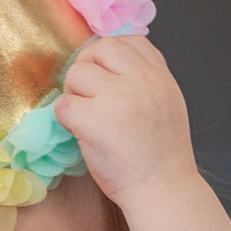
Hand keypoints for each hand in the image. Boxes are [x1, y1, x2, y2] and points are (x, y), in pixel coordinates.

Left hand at [53, 37, 196, 205]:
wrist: (163, 191)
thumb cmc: (162, 156)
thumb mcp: (167, 104)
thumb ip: (146, 81)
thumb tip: (110, 64)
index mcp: (159, 76)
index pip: (130, 40)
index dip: (110, 54)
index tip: (105, 75)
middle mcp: (140, 81)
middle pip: (99, 49)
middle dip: (87, 67)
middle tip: (88, 95)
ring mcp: (117, 98)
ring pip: (76, 74)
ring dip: (74, 95)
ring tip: (87, 119)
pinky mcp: (93, 120)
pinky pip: (63, 106)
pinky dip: (66, 120)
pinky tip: (81, 135)